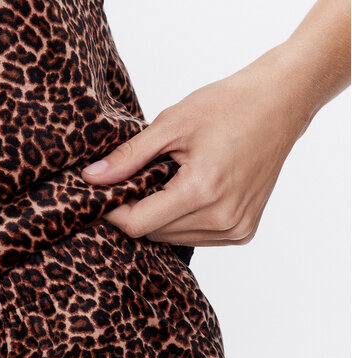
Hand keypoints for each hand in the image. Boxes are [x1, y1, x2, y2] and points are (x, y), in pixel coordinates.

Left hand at [81, 44, 313, 246]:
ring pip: (173, 239)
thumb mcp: (171, 124)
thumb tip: (91, 179)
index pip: (138, 224)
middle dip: (138, 210)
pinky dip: (183, 221)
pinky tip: (192, 193)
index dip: (113, 211)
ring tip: (170, 181)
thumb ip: (129, 156)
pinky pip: (196, 238)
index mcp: (202, 191)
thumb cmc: (228, 107)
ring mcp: (235, 229)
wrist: (280, 104)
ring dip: (161, 217)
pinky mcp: (243, 233)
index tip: (103, 194)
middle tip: (139, 179)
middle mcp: (222, 219)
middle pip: (154, 234)